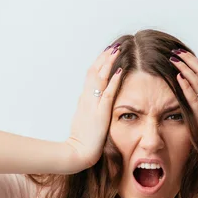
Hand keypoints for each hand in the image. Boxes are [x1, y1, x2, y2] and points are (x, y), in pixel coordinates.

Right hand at [65, 44, 122, 170]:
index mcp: (84, 100)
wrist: (78, 152)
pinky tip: (120, 71)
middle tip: (113, 45)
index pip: (91, 76)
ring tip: (117, 51)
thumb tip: (89, 99)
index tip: (107, 53)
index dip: (98, 64)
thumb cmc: (82, 140)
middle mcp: (87, 99)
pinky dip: (113, 81)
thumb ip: (87, 108)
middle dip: (104, 58)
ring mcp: (92, 105)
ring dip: (108, 63)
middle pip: (94, 72)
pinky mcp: (100, 113)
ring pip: (100, 78)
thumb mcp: (83, 119)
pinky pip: (108, 94)